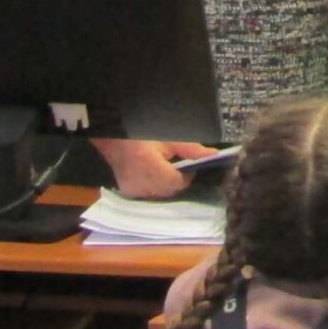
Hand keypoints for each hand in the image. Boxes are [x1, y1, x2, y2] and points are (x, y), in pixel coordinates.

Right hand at [94, 137, 216, 198]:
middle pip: (168, 191)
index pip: (176, 183)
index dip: (185, 177)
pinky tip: (152, 176)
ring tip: (163, 170)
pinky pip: (147, 195)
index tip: (188, 167)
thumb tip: (214, 155)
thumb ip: (192, 149)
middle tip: (176, 167)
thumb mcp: (169, 137)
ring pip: (158, 196)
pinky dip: (153, 188)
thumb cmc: (142, 133)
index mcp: (149, 166)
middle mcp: (138, 181)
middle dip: (176, 182)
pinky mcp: (127, 191)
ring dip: (165, 186)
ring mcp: (131, 188)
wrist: (113, 134)